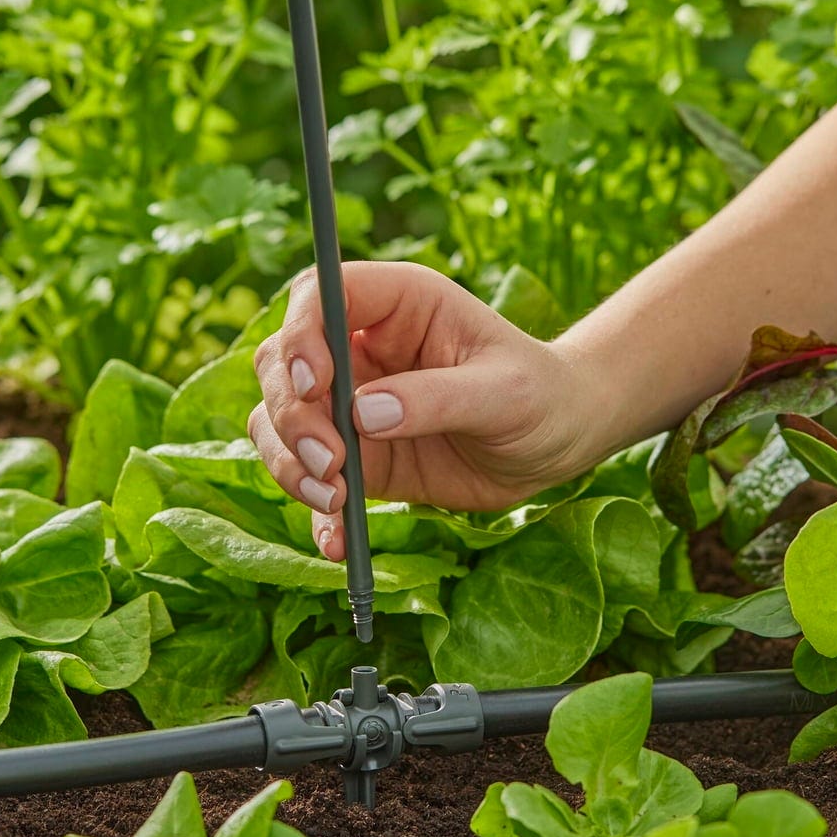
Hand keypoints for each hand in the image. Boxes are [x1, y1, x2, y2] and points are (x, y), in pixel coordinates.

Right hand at [249, 262, 606, 559]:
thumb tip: (363, 414)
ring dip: (289, 461)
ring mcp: (351, 402)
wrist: (556, 443)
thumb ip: (436, 398)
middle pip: (282, 363)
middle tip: (331, 461)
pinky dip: (312, 510)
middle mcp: (360, 346)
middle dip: (292, 414)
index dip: (300, 332)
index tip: (315, 384)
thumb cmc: (539, 395)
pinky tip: (335, 540)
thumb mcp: (502, 392)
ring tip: (335, 498)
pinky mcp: (356, 455)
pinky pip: (308, 476)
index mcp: (396, 305)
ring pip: (279, 420)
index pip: (318, 295)